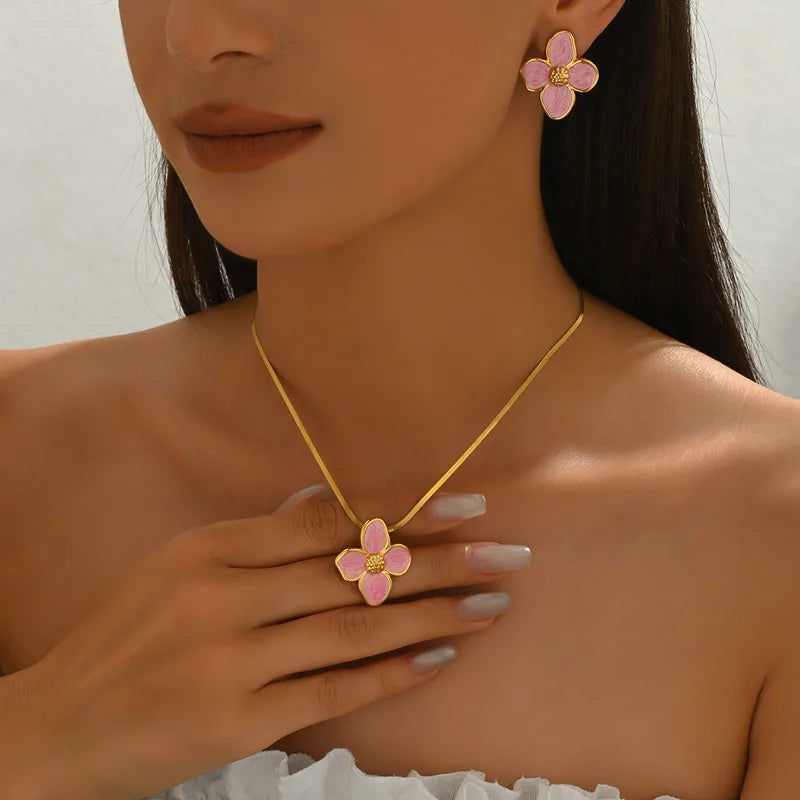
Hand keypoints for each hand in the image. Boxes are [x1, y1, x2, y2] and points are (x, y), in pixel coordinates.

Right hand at [17, 485, 523, 799]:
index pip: (328, 520)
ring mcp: (230, 659)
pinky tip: (440, 659)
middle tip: (507, 554)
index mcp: (210, 547)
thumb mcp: (178, 569)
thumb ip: (255, 541)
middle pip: (354, 571)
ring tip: (493, 604)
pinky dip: (392, 674)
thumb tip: (327, 504)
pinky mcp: (235, 721)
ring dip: (434, 616)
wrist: (56, 728)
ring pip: (355, 628)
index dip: (403, 510)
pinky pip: (333, 691)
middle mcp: (222, 595)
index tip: (467, 503)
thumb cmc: (126, 639)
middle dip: (442, 560)